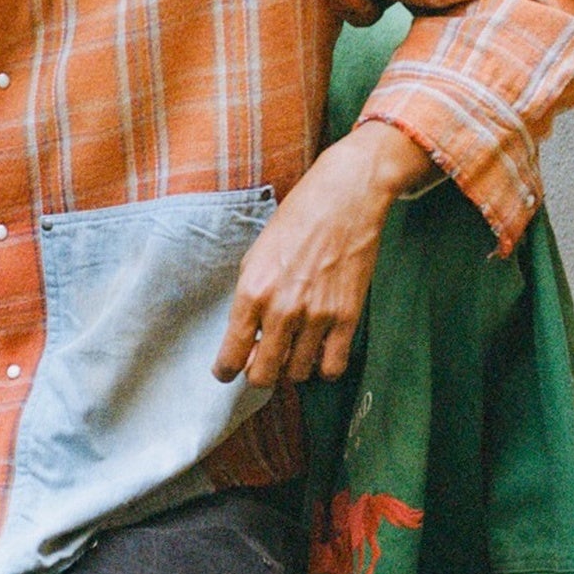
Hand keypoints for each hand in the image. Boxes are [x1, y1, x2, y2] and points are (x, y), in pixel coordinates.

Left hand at [215, 123, 435, 389]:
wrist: (344, 198)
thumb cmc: (296, 221)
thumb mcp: (255, 256)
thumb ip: (248, 300)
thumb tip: (247, 339)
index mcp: (252, 292)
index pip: (231, 355)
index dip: (225, 371)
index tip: (227, 371)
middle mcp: (282, 309)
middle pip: (262, 375)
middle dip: (258, 372)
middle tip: (263, 358)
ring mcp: (317, 316)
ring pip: (297, 373)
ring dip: (292, 366)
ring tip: (294, 346)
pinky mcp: (348, 316)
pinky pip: (332, 367)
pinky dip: (323, 366)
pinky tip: (320, 349)